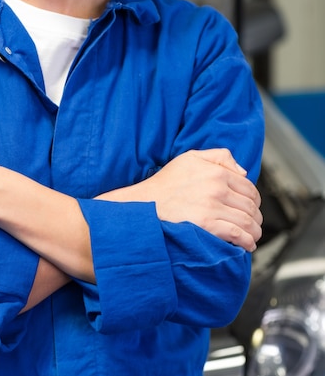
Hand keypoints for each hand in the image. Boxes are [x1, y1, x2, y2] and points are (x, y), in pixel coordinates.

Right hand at [97, 149, 262, 250]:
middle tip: (252, 225)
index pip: (249, 188)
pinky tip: (246, 245)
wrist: (144, 203)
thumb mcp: (189, 158)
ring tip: (251, 237)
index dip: (254, 201)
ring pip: (247, 221)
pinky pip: (237, 233)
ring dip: (254, 232)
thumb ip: (219, 157)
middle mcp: (216, 188)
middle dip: (256, 218)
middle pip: (250, 206)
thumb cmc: (164, 183)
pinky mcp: (206, 224)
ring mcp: (212, 206)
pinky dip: (246, 241)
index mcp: (216, 172)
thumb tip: (243, 172)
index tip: (251, 209)